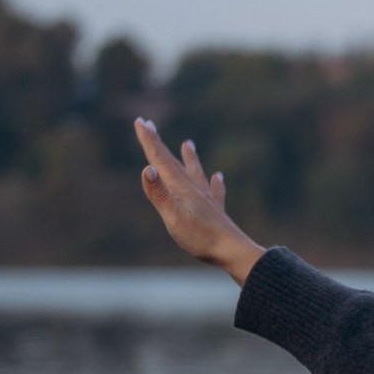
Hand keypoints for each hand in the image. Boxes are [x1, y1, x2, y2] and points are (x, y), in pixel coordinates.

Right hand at [134, 117, 264, 286]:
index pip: (160, 160)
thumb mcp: (173, 217)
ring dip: (190, 158)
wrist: (233, 252)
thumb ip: (159, 194)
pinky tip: (219, 177)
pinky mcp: (217, 211)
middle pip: (173, 162)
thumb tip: (147, 168)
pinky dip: (215, 182)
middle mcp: (194, 189)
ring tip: (188, 143)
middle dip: (159, 144)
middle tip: (149, 124)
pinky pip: (215, 191)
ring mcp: (207, 199)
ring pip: (196, 173)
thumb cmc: (201, 237)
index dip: (149, 141)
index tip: (140, 122)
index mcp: (180, 188)